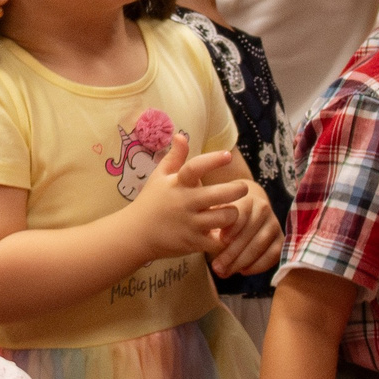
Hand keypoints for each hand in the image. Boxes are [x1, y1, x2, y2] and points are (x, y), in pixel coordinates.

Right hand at [123, 135, 242, 260]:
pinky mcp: (193, 243)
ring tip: (231, 211)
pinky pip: (218, 241)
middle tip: (243, 187)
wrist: (135, 234)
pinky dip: (226, 237)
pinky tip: (225, 232)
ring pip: (224, 217)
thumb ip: (174, 157)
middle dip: (237, 189)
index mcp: (177, 183)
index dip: (213, 160)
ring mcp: (189, 224)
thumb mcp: (159, 176)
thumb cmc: (151, 201)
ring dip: (233, 213)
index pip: (195, 168)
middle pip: (219, 194)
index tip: (227, 155)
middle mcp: (184, 202)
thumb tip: (181, 135)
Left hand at [207, 181, 282, 278]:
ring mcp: (274, 224)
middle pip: (251, 231)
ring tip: (225, 271)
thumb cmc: (225, 216)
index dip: (234, 227)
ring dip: (242, 261)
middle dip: (232, 252)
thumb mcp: (216, 214)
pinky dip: (258, 266)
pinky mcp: (280, 240)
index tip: (222, 240)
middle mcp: (264, 209)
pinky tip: (243, 270)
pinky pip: (273, 255)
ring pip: (260, 244)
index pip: (243, 212)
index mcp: (246, 199)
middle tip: (217, 266)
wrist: (247, 212)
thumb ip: (213, 224)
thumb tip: (216, 242)